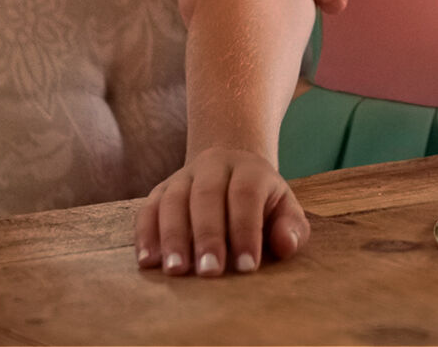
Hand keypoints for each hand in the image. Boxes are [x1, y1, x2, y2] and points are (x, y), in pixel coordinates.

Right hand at [136, 147, 308, 276]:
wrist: (232, 170)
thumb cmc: (263, 203)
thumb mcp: (285, 210)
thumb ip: (291, 228)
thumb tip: (286, 244)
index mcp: (249, 169)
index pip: (246, 194)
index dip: (246, 229)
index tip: (246, 267)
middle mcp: (214, 165)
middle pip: (207, 195)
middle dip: (208, 235)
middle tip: (210, 272)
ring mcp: (184, 176)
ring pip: (174, 199)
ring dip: (173, 236)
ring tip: (175, 271)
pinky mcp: (161, 191)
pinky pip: (148, 208)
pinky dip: (146, 234)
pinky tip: (147, 262)